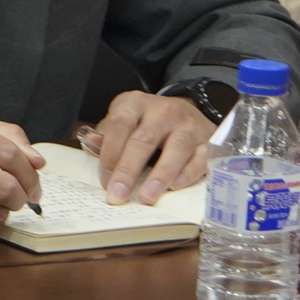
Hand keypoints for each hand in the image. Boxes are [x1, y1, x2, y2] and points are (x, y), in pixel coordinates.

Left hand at [93, 90, 217, 204]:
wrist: (186, 109)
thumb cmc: (147, 120)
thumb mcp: (123, 118)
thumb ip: (107, 134)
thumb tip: (91, 145)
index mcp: (135, 103)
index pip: (119, 126)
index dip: (109, 154)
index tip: (105, 180)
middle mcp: (163, 111)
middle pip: (144, 140)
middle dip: (128, 170)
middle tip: (119, 194)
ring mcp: (188, 125)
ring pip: (176, 149)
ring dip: (160, 175)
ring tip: (147, 196)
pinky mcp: (208, 140)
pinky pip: (201, 157)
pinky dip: (188, 173)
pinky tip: (175, 186)